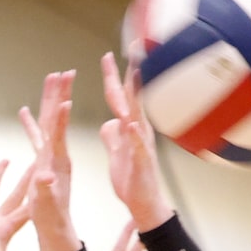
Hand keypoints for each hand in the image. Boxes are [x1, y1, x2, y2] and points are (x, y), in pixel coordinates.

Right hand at [17, 69, 80, 250]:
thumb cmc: (51, 221)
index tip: (65, 84)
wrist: (55, 232)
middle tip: (62, 71)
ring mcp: (49, 158)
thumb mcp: (47, 205)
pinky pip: (36, 138)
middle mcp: (54, 155)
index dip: (59, 106)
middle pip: (56, 118)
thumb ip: (44, 189)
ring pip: (47, 124)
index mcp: (57, 161)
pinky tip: (24, 112)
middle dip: (58, 94)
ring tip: (50, 79)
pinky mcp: (42, 163)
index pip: (58, 128)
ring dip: (48, 101)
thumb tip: (43, 176)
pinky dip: (30, 123)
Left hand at [99, 53, 173, 232]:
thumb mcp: (118, 152)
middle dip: (132, 72)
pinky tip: (131, 123)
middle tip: (134, 47)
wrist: (142, 203)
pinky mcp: (141, 161)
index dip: (112, 76)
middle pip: (132, 96)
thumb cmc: (131, 178)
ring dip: (135, 95)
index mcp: (128, 126)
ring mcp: (141, 144)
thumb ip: (113, 135)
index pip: (119, 96)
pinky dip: (134, 135)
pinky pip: (137, 146)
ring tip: (134, 75)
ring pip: (138, 115)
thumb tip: (110, 121)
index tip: (107, 54)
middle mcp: (138, 130)